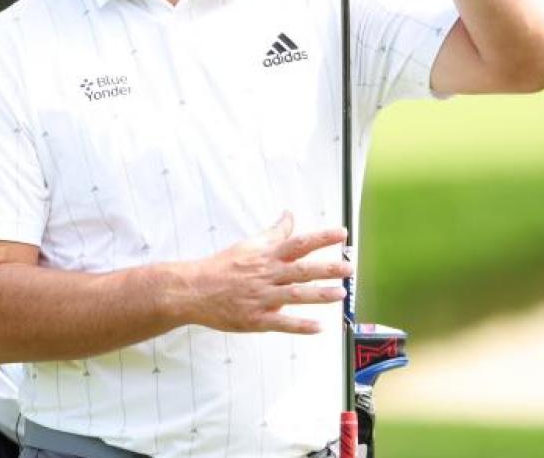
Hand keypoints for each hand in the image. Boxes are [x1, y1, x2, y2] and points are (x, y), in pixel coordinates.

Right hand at [179, 211, 350, 333]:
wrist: (194, 290)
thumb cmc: (223, 266)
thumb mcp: (249, 245)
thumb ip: (274, 233)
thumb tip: (289, 215)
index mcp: (266, 256)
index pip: (298, 243)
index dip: (321, 237)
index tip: (342, 234)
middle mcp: (266, 275)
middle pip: (301, 270)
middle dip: (326, 268)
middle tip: (349, 267)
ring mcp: (261, 298)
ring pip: (294, 295)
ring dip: (319, 294)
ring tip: (341, 293)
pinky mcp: (255, 319)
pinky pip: (281, 323)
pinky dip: (300, 325)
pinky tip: (319, 327)